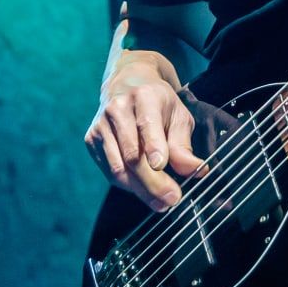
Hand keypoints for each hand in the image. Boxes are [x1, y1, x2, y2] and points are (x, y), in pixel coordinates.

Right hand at [84, 13, 204, 210]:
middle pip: (132, 155)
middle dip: (153, 182)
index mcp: (144, 97)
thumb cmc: (158, 103)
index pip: (147, 125)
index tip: (162, 167)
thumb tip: (196, 170)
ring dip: (141, 190)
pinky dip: (128, 185)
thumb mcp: (178, 115)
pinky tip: (144, 191)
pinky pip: (110, 171)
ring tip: (161, 202)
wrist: (127, 84)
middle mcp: (117, 109)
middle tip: (172, 199)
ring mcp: (100, 125)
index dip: (154, 148)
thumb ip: (184, 144)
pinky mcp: (91, 139)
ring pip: (119, 168)